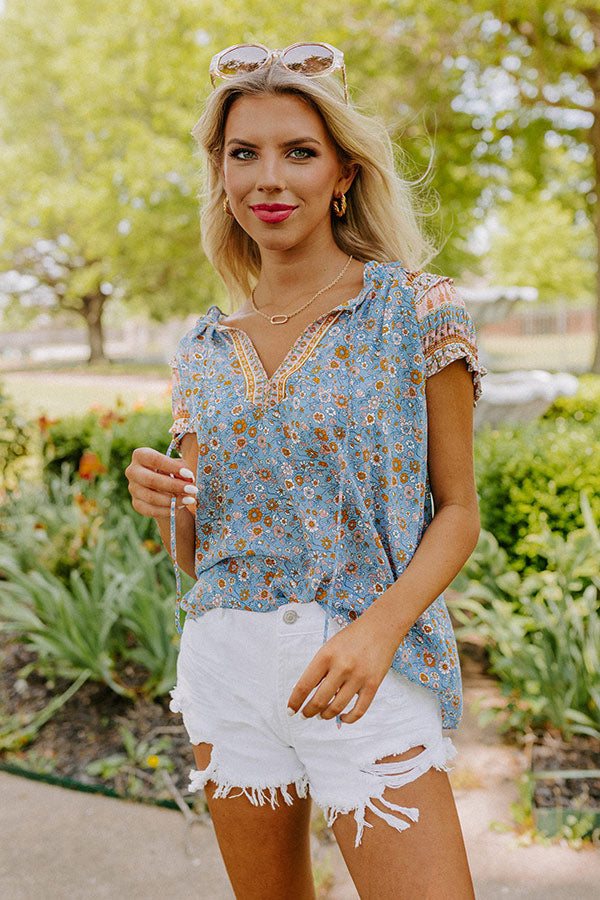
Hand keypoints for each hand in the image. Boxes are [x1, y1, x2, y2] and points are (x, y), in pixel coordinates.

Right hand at [125, 447, 196, 519]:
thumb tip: (188, 480)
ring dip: (173, 500)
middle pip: (151, 480)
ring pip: (151, 497)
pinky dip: (166, 510)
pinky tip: (179, 506)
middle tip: (192, 489)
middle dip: (174, 486)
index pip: (154, 460)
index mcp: (140, 455)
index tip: (190, 475)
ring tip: (189, 499)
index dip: (172, 467)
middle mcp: (132, 471)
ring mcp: (132, 488)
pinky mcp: (136, 503)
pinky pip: (150, 510)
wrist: (163, 486)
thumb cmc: (171, 470)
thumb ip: (183, 468)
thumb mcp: (177, 464)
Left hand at [286, 607, 404, 724]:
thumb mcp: (329, 648)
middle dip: (309, 712)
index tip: (291, 710)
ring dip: (326, 715)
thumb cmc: (353, 637)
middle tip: (306, 715)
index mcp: (326, 655)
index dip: (295, 701)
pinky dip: (348, 719)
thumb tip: (306, 692)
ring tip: (322, 715)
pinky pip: (359, 710)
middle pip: (319, 700)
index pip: (304, 685)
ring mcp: (358, 677)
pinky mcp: (373, 685)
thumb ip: (319, 668)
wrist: (380, 628)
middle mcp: (341, 667)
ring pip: (337, 707)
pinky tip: (343, 718)